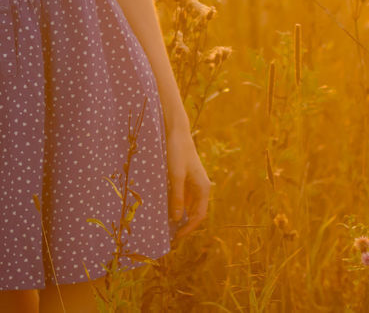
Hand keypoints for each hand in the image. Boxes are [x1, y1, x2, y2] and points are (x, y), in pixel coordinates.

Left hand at [166, 124, 210, 242]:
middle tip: (169, 235)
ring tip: (165, 225)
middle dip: (184, 224)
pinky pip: (183, 197)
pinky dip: (176, 204)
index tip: (176, 237)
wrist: (176, 132)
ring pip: (188, 205)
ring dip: (179, 215)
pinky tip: (165, 209)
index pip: (199, 216)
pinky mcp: (186, 178)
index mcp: (203, 188)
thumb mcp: (175, 176)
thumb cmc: (177, 152)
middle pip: (194, 212)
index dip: (188, 228)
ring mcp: (194, 183)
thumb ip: (177, 197)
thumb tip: (178, 220)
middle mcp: (201, 187)